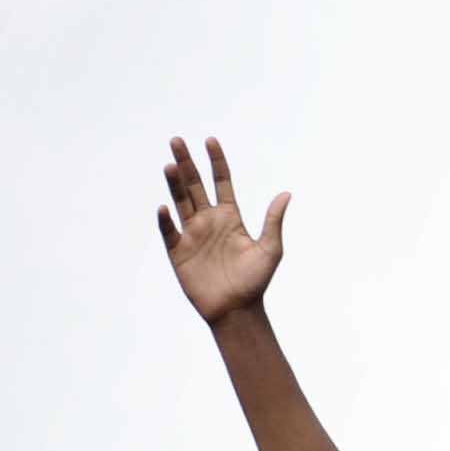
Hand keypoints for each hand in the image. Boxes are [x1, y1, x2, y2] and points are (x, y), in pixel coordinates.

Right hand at [156, 136, 286, 323]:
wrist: (237, 310)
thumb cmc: (255, 281)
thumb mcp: (270, 249)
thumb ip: (273, 221)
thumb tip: (286, 194)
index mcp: (230, 217)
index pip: (221, 182)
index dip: (216, 161)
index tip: (210, 140)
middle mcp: (209, 221)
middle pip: (194, 185)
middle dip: (186, 163)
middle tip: (177, 140)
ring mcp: (192, 235)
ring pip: (180, 202)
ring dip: (174, 183)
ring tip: (169, 164)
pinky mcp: (178, 252)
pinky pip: (169, 232)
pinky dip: (166, 220)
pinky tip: (163, 207)